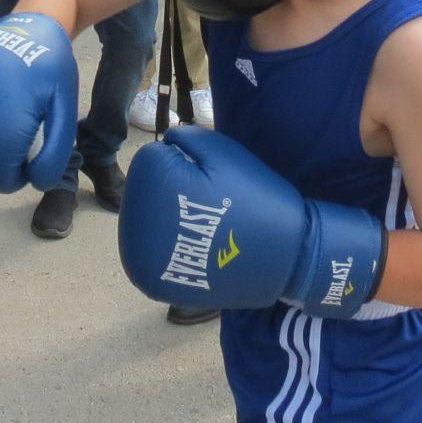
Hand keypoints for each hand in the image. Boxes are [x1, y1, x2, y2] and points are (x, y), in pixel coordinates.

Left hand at [119, 124, 384, 316]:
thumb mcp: (222, 151)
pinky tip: (198, 245)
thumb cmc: (255, 198)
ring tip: (207, 225)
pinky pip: (153, 252)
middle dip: (172, 189)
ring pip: (147, 221)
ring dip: (168, 217)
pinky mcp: (154, 285)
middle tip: (211, 203)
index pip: (151, 160)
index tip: (211, 179)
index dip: (184, 161)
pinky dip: (171, 245)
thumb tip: (164, 143)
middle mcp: (134, 233)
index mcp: (150, 192)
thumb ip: (185, 137)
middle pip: (145, 192)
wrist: (286, 258)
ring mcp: (141, 265)